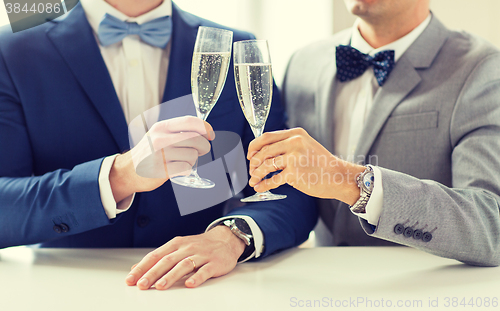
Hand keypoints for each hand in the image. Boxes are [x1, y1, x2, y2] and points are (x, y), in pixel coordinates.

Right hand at [110, 116, 214, 201]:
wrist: (127, 171)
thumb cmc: (149, 153)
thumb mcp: (158, 135)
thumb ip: (177, 131)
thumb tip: (204, 131)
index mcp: (161, 127)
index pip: (189, 121)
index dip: (205, 127)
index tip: (211, 135)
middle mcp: (160, 139)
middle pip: (196, 139)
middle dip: (204, 147)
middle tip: (202, 151)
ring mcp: (160, 154)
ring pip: (193, 155)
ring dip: (192, 160)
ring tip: (182, 161)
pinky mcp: (161, 170)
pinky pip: (186, 168)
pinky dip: (186, 170)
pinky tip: (177, 169)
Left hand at [125, 226, 245, 289]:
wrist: (226, 239)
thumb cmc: (199, 246)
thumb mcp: (178, 247)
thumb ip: (159, 258)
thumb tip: (136, 269)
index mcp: (176, 244)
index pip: (155, 256)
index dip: (142, 267)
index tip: (131, 279)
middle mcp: (187, 248)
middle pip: (167, 260)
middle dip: (153, 273)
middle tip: (142, 284)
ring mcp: (201, 255)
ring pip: (184, 265)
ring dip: (171, 276)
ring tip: (160, 286)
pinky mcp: (214, 263)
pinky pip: (205, 271)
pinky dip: (197, 277)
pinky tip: (189, 284)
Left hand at [247, 128, 363, 204]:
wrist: (338, 176)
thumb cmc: (321, 163)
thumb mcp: (306, 145)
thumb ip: (288, 144)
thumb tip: (264, 152)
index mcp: (295, 134)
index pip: (266, 137)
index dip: (254, 146)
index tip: (250, 155)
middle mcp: (294, 143)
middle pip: (263, 151)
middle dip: (254, 163)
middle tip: (251, 170)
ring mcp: (294, 158)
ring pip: (266, 165)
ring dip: (256, 174)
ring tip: (253, 180)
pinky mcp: (294, 173)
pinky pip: (273, 179)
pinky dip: (263, 184)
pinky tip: (260, 187)